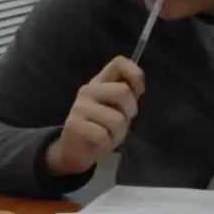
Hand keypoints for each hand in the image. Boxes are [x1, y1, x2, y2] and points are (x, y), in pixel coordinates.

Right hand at [46, 56, 144, 174]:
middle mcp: (88, 90)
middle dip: (129, 111)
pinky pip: (103, 134)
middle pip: (123, 91)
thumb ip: (128, 95)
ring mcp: (79, 107)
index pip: (119, 63)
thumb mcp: (119, 109)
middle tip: (121, 121)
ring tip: (108, 134)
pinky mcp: (74, 125)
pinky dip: (105, 142)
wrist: (77, 150)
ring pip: (116, 119)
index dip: (134, 74)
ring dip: (117, 132)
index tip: (137, 91)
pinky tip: (98, 142)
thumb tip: (138, 85)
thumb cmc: (102, 127)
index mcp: (100, 82)